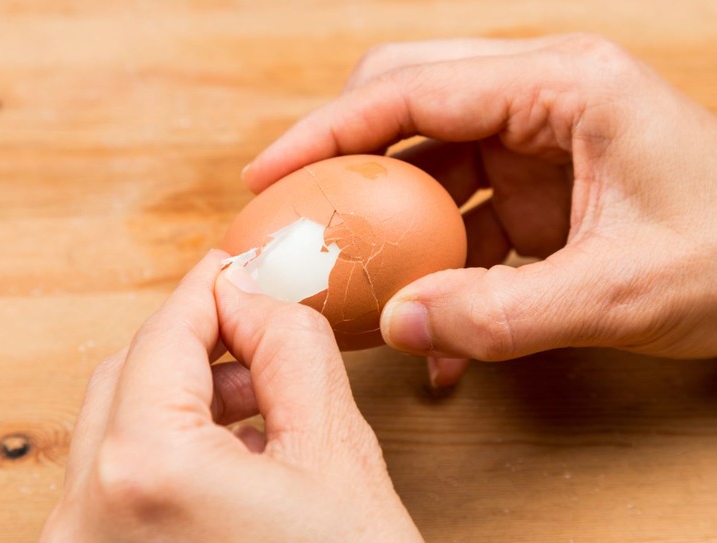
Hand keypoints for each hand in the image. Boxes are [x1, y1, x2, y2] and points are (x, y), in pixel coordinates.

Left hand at [40, 251, 421, 541]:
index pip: (165, 334)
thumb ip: (291, 348)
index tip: (239, 267)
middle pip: (129, 373)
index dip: (210, 288)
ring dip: (188, 394)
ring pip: (120, 424)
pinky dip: (172, 445)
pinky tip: (235, 453)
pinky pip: (120, 478)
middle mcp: (87, 521)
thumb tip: (255, 294)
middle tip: (260, 331)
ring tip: (263, 404)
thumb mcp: (338, 452)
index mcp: (144, 476)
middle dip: (198, 341)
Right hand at [242, 33, 716, 384]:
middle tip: (294, 212)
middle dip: (341, 157)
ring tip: (344, 272)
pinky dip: (432, 263)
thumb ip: (505, 314)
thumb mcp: (622, 290)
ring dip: (382, 219)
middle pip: (404, 103)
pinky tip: (427, 321)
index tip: (269, 176)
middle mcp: (538, 99)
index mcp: (562, 84)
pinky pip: (459, 213)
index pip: (412, 91)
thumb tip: (398, 325)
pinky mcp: (534, 189)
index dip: (327, 132)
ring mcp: (533, 144)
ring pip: (423, 161)